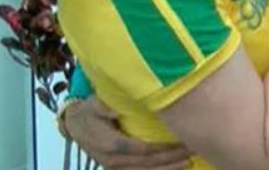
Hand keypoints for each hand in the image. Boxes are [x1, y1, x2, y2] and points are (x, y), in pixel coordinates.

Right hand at [64, 97, 191, 169]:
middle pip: (146, 164)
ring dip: (167, 169)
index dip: (162, 148)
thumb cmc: (91, 111)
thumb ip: (104, 106)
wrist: (76, 125)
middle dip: (171, 158)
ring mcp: (115, 168)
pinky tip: (175, 168)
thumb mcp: (94, 104)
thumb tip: (114, 109)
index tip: (181, 140)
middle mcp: (112, 160)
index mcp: (109, 144)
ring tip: (188, 162)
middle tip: (192, 149)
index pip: (140, 149)